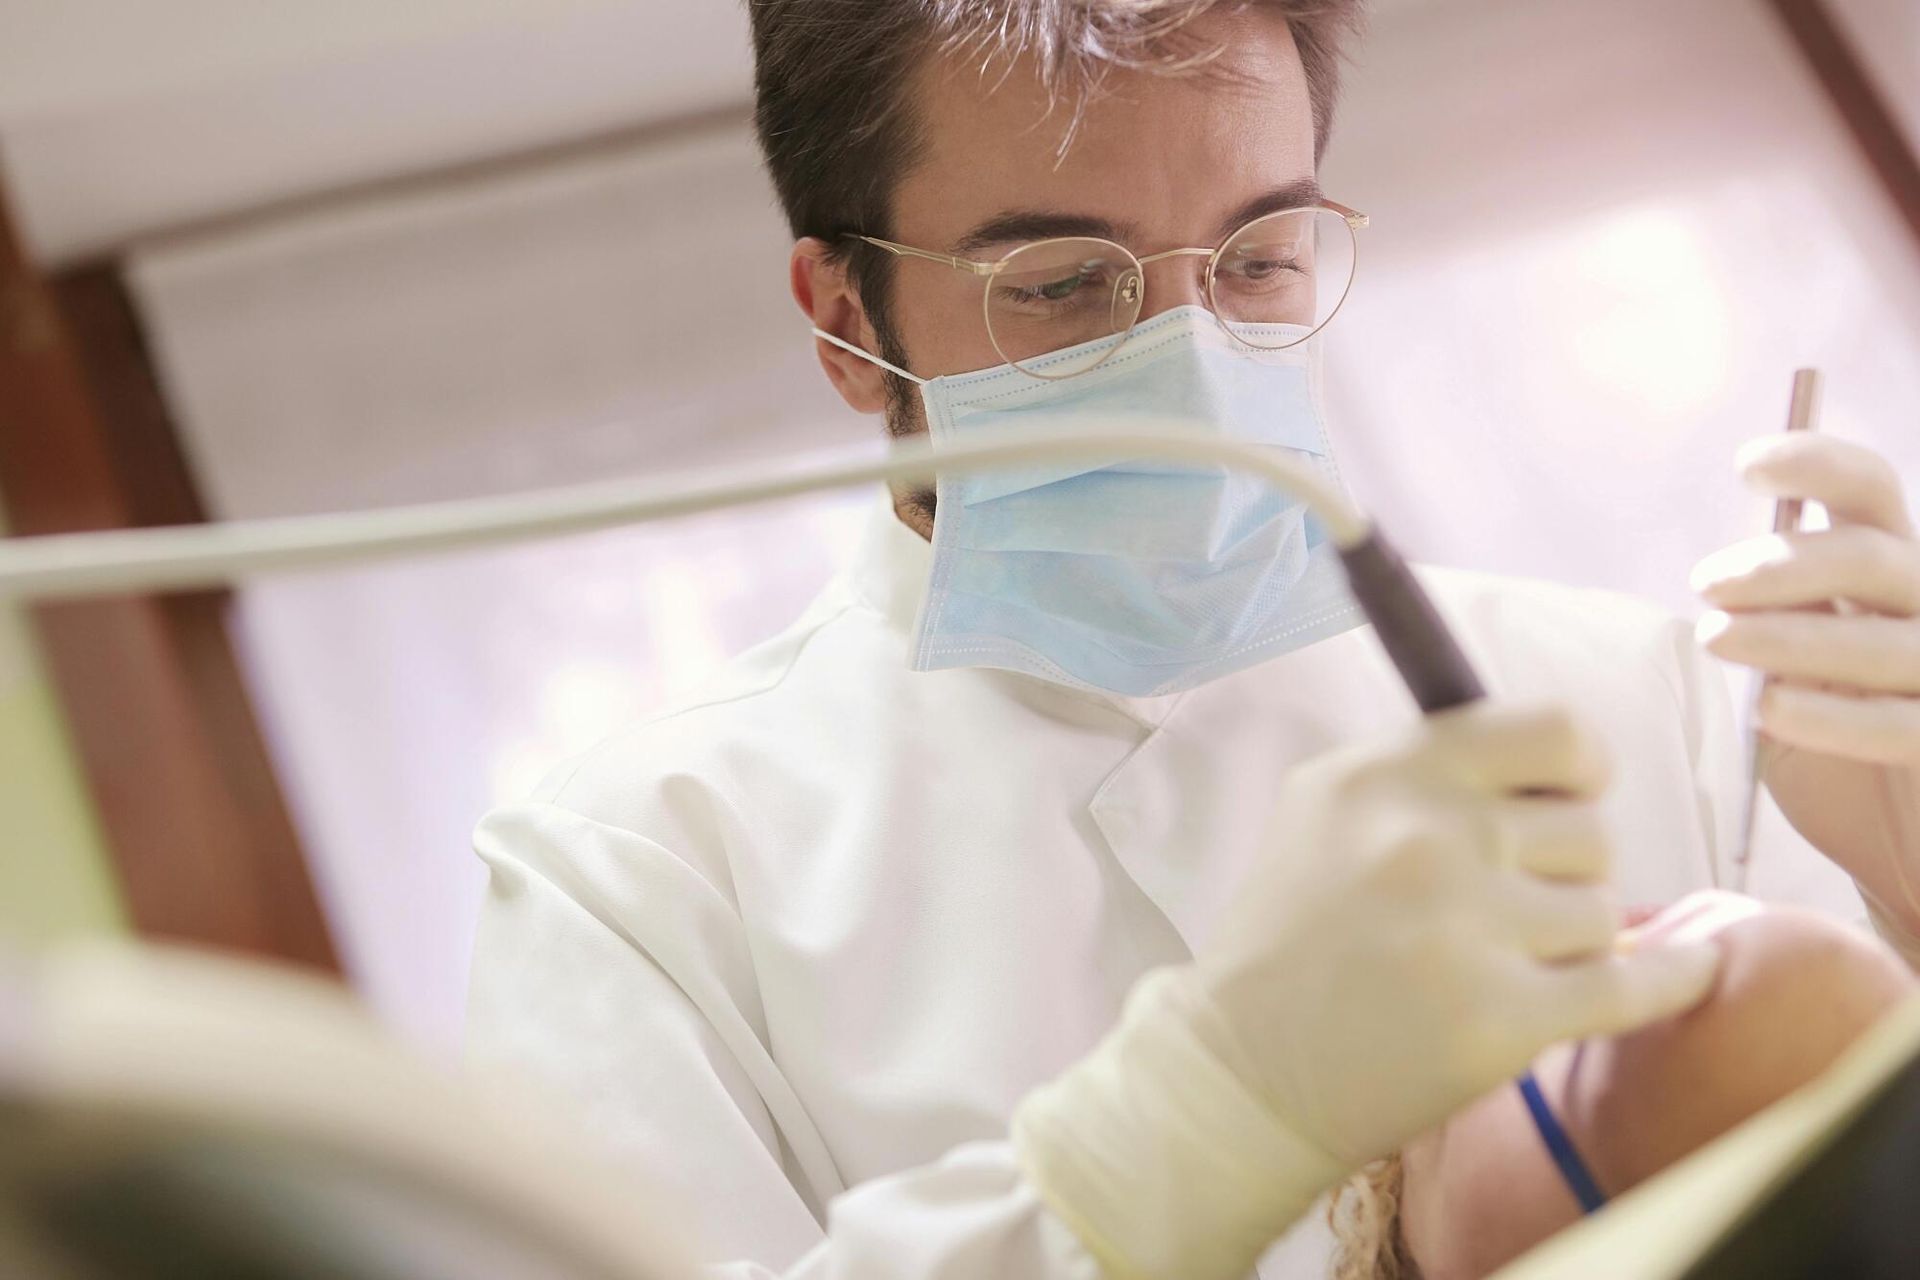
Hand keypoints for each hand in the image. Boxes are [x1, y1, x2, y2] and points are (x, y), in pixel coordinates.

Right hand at [1012, 703, 1718, 1279]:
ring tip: (1496, 963)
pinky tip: (1692, 969)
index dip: (1580, 766)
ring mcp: (1468, 929)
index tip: (1571, 795)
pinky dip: (1673, 978)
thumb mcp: (1326, 807)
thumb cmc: (1291, 932)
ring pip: (1602, 911)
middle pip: (1589, 830)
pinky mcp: (1501, 1018)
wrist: (1243, 1068)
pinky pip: (1633, 985)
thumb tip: (1560, 759)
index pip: (1554, 732)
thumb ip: (1430, 769)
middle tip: (1503, 907)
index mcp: (1389, 774)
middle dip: (1562, 870)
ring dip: (1568, 941)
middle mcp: (1430, 837)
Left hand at [1693, 434, 1919, 935]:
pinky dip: (1832, 715)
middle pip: (1868, 556)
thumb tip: (1726, 581)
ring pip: (1883, 638)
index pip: (1868, 492)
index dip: (1817, 464)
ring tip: (1718, 640)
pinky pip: (1902, 723)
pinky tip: (1771, 711)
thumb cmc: (1832, 748)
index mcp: (1886, 573)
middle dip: (1780, 564)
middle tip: (1707, 585)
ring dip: (1790, 634)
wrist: (1890, 846)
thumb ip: (1770, 623)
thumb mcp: (1788, 674)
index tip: (1749, 465)